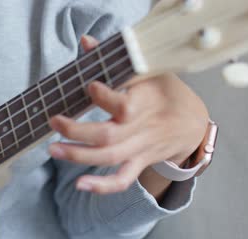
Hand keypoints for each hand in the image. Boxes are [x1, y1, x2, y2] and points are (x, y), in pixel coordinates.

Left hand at [48, 35, 208, 194]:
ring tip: (54, 150)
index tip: (90, 86)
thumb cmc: (164, 91)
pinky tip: (80, 186)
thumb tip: (85, 42)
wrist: (193, 122)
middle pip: (108, 136)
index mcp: (144, 102)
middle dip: (78, 132)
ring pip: (110, 158)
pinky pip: (123, 179)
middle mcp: (141, 128)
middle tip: (54, 121)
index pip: (124, 103)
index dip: (106, 97)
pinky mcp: (139, 163)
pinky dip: (103, 187)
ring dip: (80, 157)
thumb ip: (113, 58)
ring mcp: (140, 149)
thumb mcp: (146, 69)